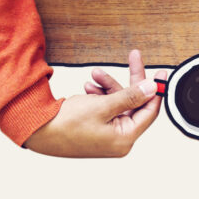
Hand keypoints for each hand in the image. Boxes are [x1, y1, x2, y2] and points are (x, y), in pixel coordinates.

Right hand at [26, 49, 163, 157]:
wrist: (37, 130)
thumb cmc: (65, 124)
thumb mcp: (102, 106)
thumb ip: (130, 96)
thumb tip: (152, 88)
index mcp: (125, 139)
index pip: (149, 112)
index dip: (155, 90)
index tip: (161, 72)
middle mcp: (118, 140)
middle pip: (134, 105)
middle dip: (128, 82)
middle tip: (133, 58)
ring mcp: (107, 136)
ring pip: (118, 103)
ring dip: (109, 86)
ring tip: (94, 75)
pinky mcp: (96, 130)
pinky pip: (106, 108)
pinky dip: (100, 95)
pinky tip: (88, 87)